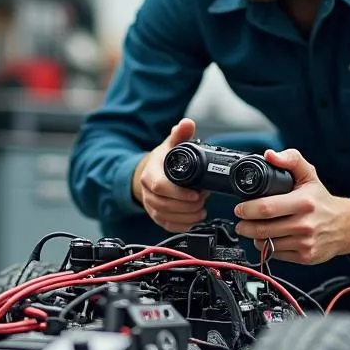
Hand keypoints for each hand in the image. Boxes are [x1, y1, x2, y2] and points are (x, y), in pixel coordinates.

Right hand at [132, 118, 208, 232]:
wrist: (152, 173)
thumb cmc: (163, 160)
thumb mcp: (171, 145)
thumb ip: (180, 134)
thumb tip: (187, 123)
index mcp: (150, 174)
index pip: (160, 187)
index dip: (178, 193)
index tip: (196, 194)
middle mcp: (147, 192)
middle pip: (164, 205)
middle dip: (187, 206)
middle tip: (202, 200)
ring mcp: (151, 206)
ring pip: (167, 217)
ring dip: (187, 216)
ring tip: (202, 209)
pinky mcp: (157, 216)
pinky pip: (168, 226)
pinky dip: (183, 225)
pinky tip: (195, 219)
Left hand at [233, 149, 349, 263]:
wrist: (346, 226)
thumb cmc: (322, 200)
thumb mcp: (309, 175)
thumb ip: (290, 159)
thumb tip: (270, 155)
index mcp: (304, 202)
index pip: (267, 208)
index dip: (247, 209)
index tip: (240, 208)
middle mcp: (305, 224)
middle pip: (263, 229)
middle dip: (245, 226)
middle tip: (241, 222)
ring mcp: (305, 242)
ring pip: (267, 244)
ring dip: (255, 237)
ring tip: (254, 229)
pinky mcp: (305, 256)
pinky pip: (276, 254)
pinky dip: (268, 247)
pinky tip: (270, 238)